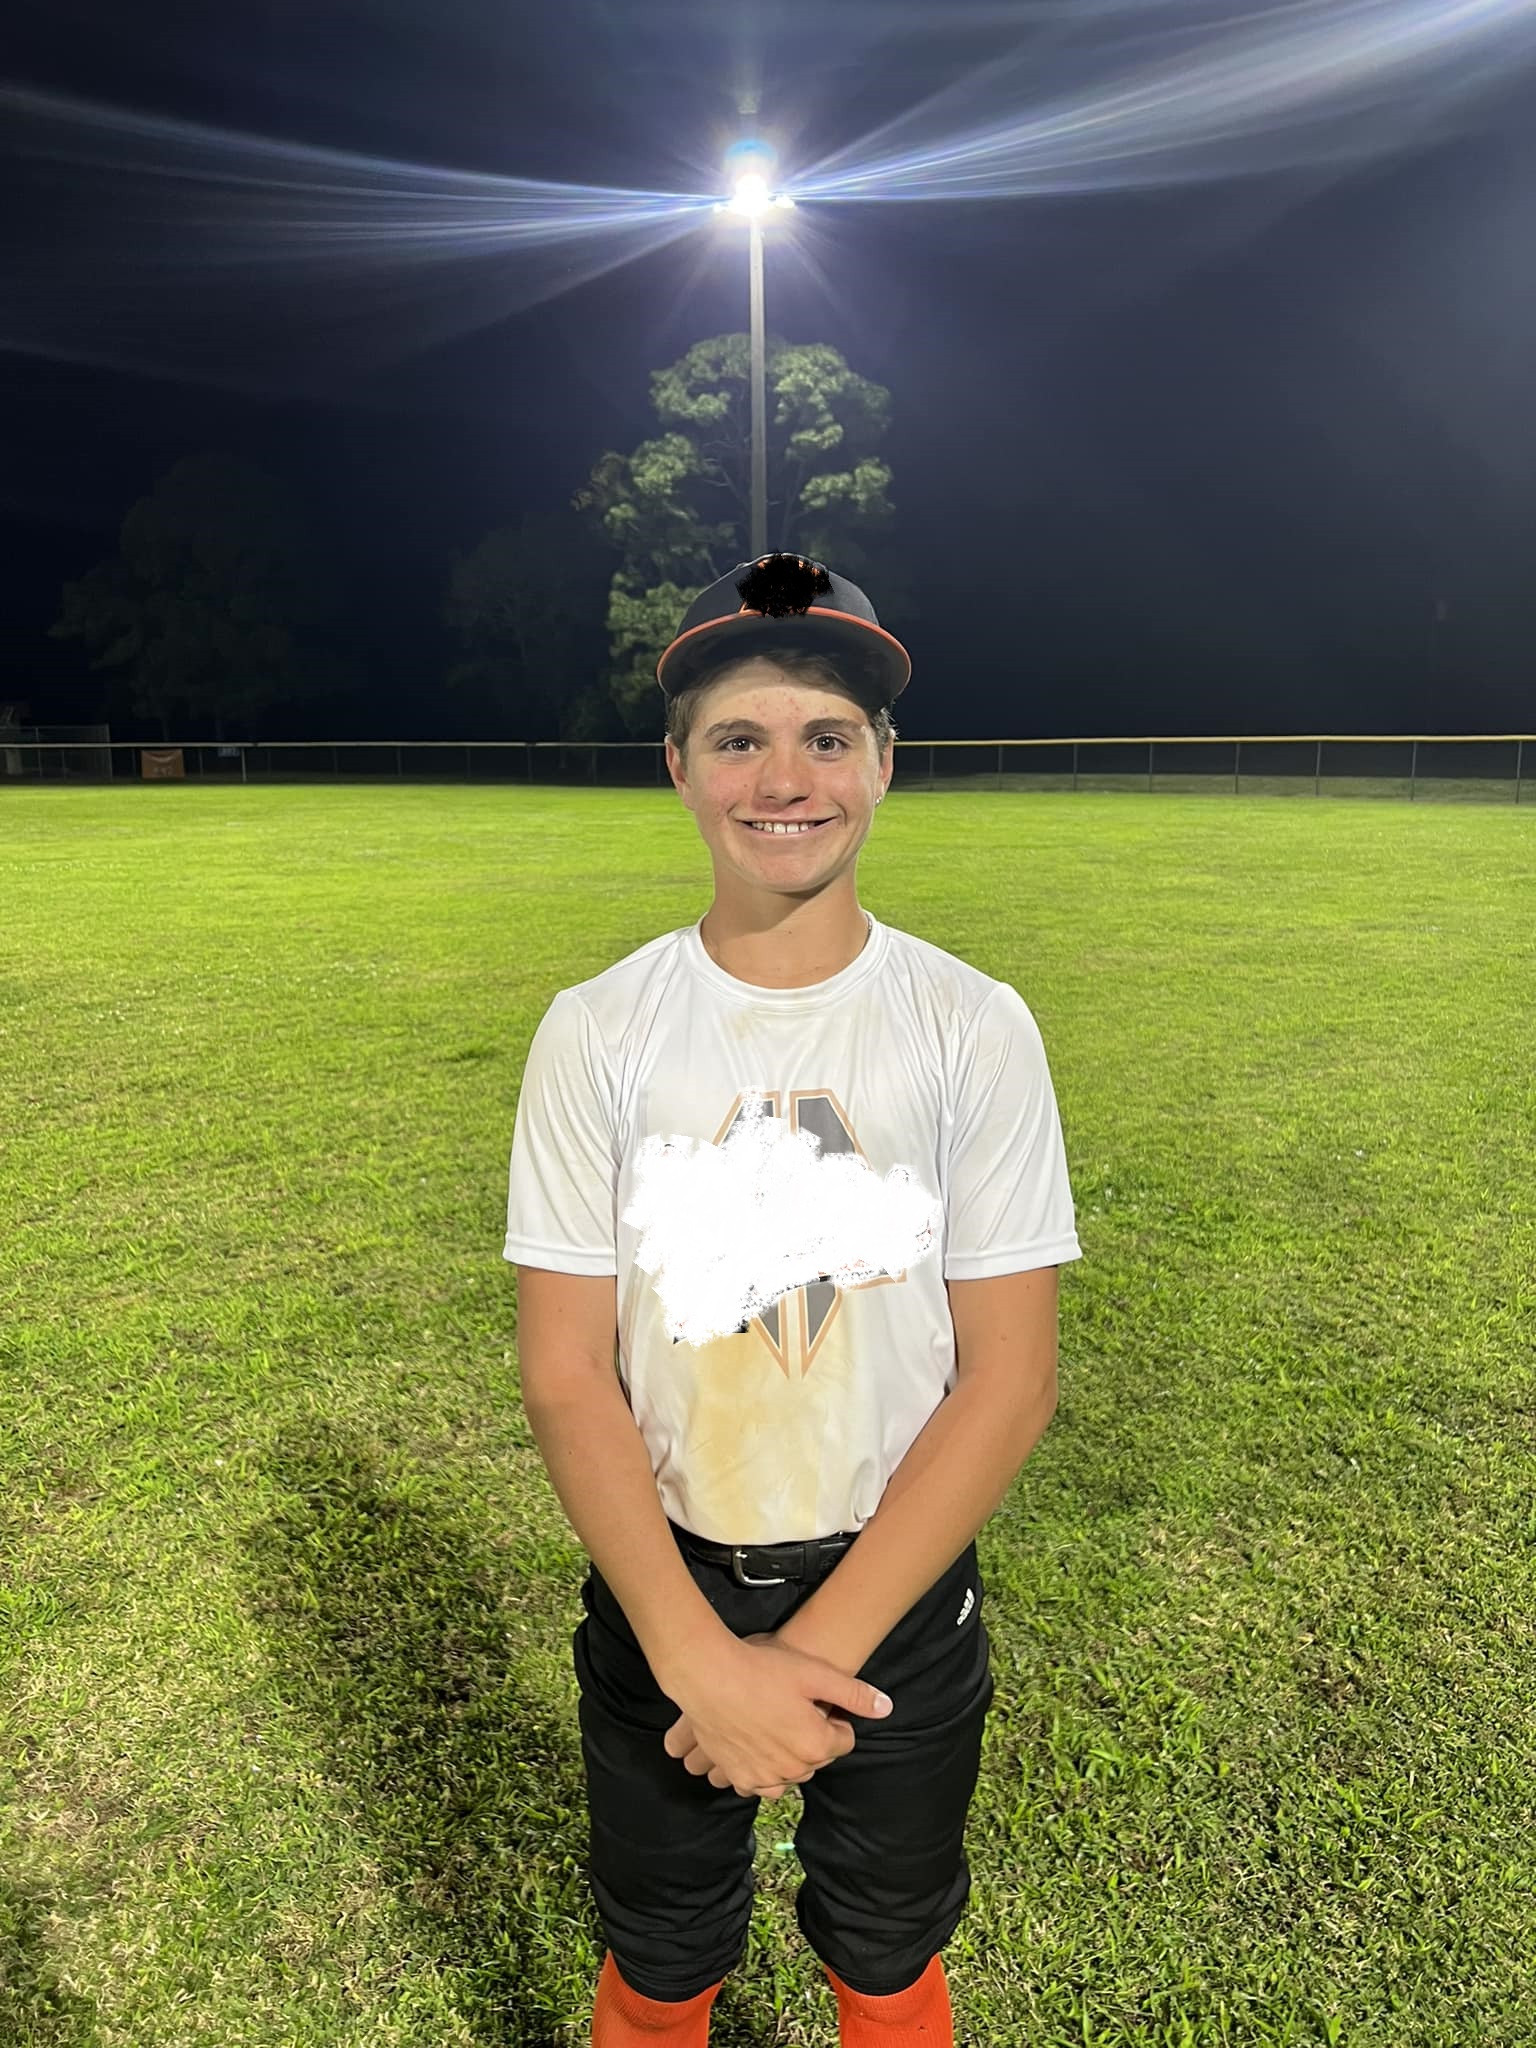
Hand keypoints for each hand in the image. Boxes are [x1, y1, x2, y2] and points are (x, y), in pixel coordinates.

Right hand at [663, 1632, 869, 1801]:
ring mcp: (763, 1776)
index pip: (844, 1740)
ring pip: (792, 1774)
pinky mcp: (738, 1776)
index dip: (835, 1718)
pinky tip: (758, 1745)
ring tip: (777, 1725)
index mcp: (816, 1745)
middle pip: (818, 1758)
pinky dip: (765, 1770)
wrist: (709, 1676)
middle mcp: (793, 1769)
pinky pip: (761, 1784)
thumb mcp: (814, 1673)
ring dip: (791, 1757)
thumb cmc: (762, 1670)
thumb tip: (886, 1708)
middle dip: (813, 1737)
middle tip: (795, 1708)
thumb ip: (854, 1694)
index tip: (818, 1701)